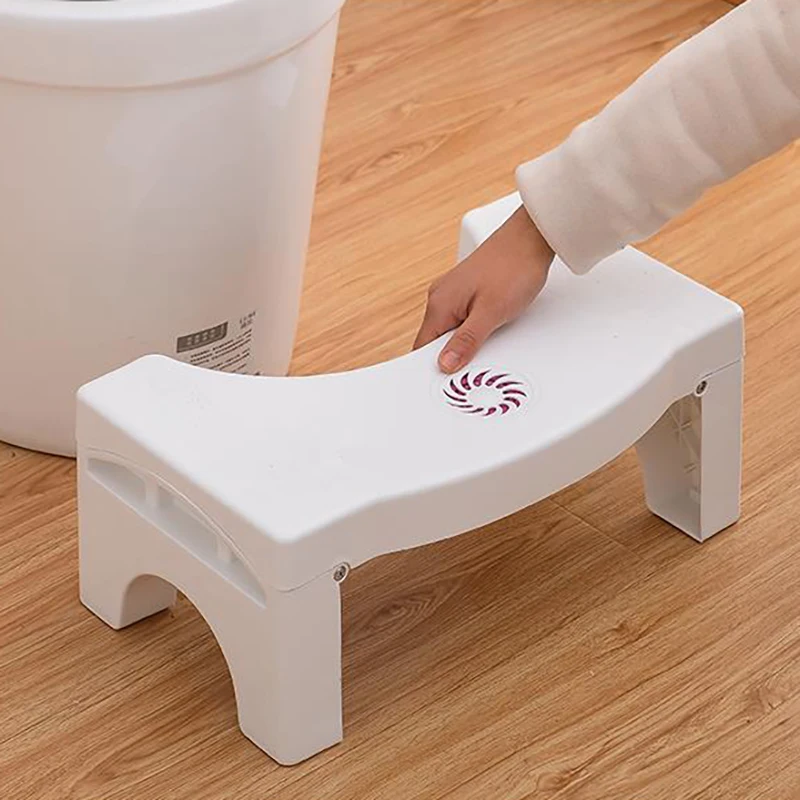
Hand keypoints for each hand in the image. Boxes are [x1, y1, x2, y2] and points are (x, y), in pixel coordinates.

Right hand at [414, 206, 553, 372]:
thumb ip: (466, 341)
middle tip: (472, 370)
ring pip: (451, 331)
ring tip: (485, 348)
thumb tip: (445, 364)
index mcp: (439, 304)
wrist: (532, 238)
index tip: (448, 383)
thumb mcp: (491, 313)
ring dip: (464, 344)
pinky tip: (488, 333)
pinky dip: (471, 331)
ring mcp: (453, 294)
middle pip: (436, 341)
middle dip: (452, 358)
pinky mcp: (467, 291)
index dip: (433, 368)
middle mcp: (440, 298)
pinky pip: (462, 320)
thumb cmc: (514, 267)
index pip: (422, 348)